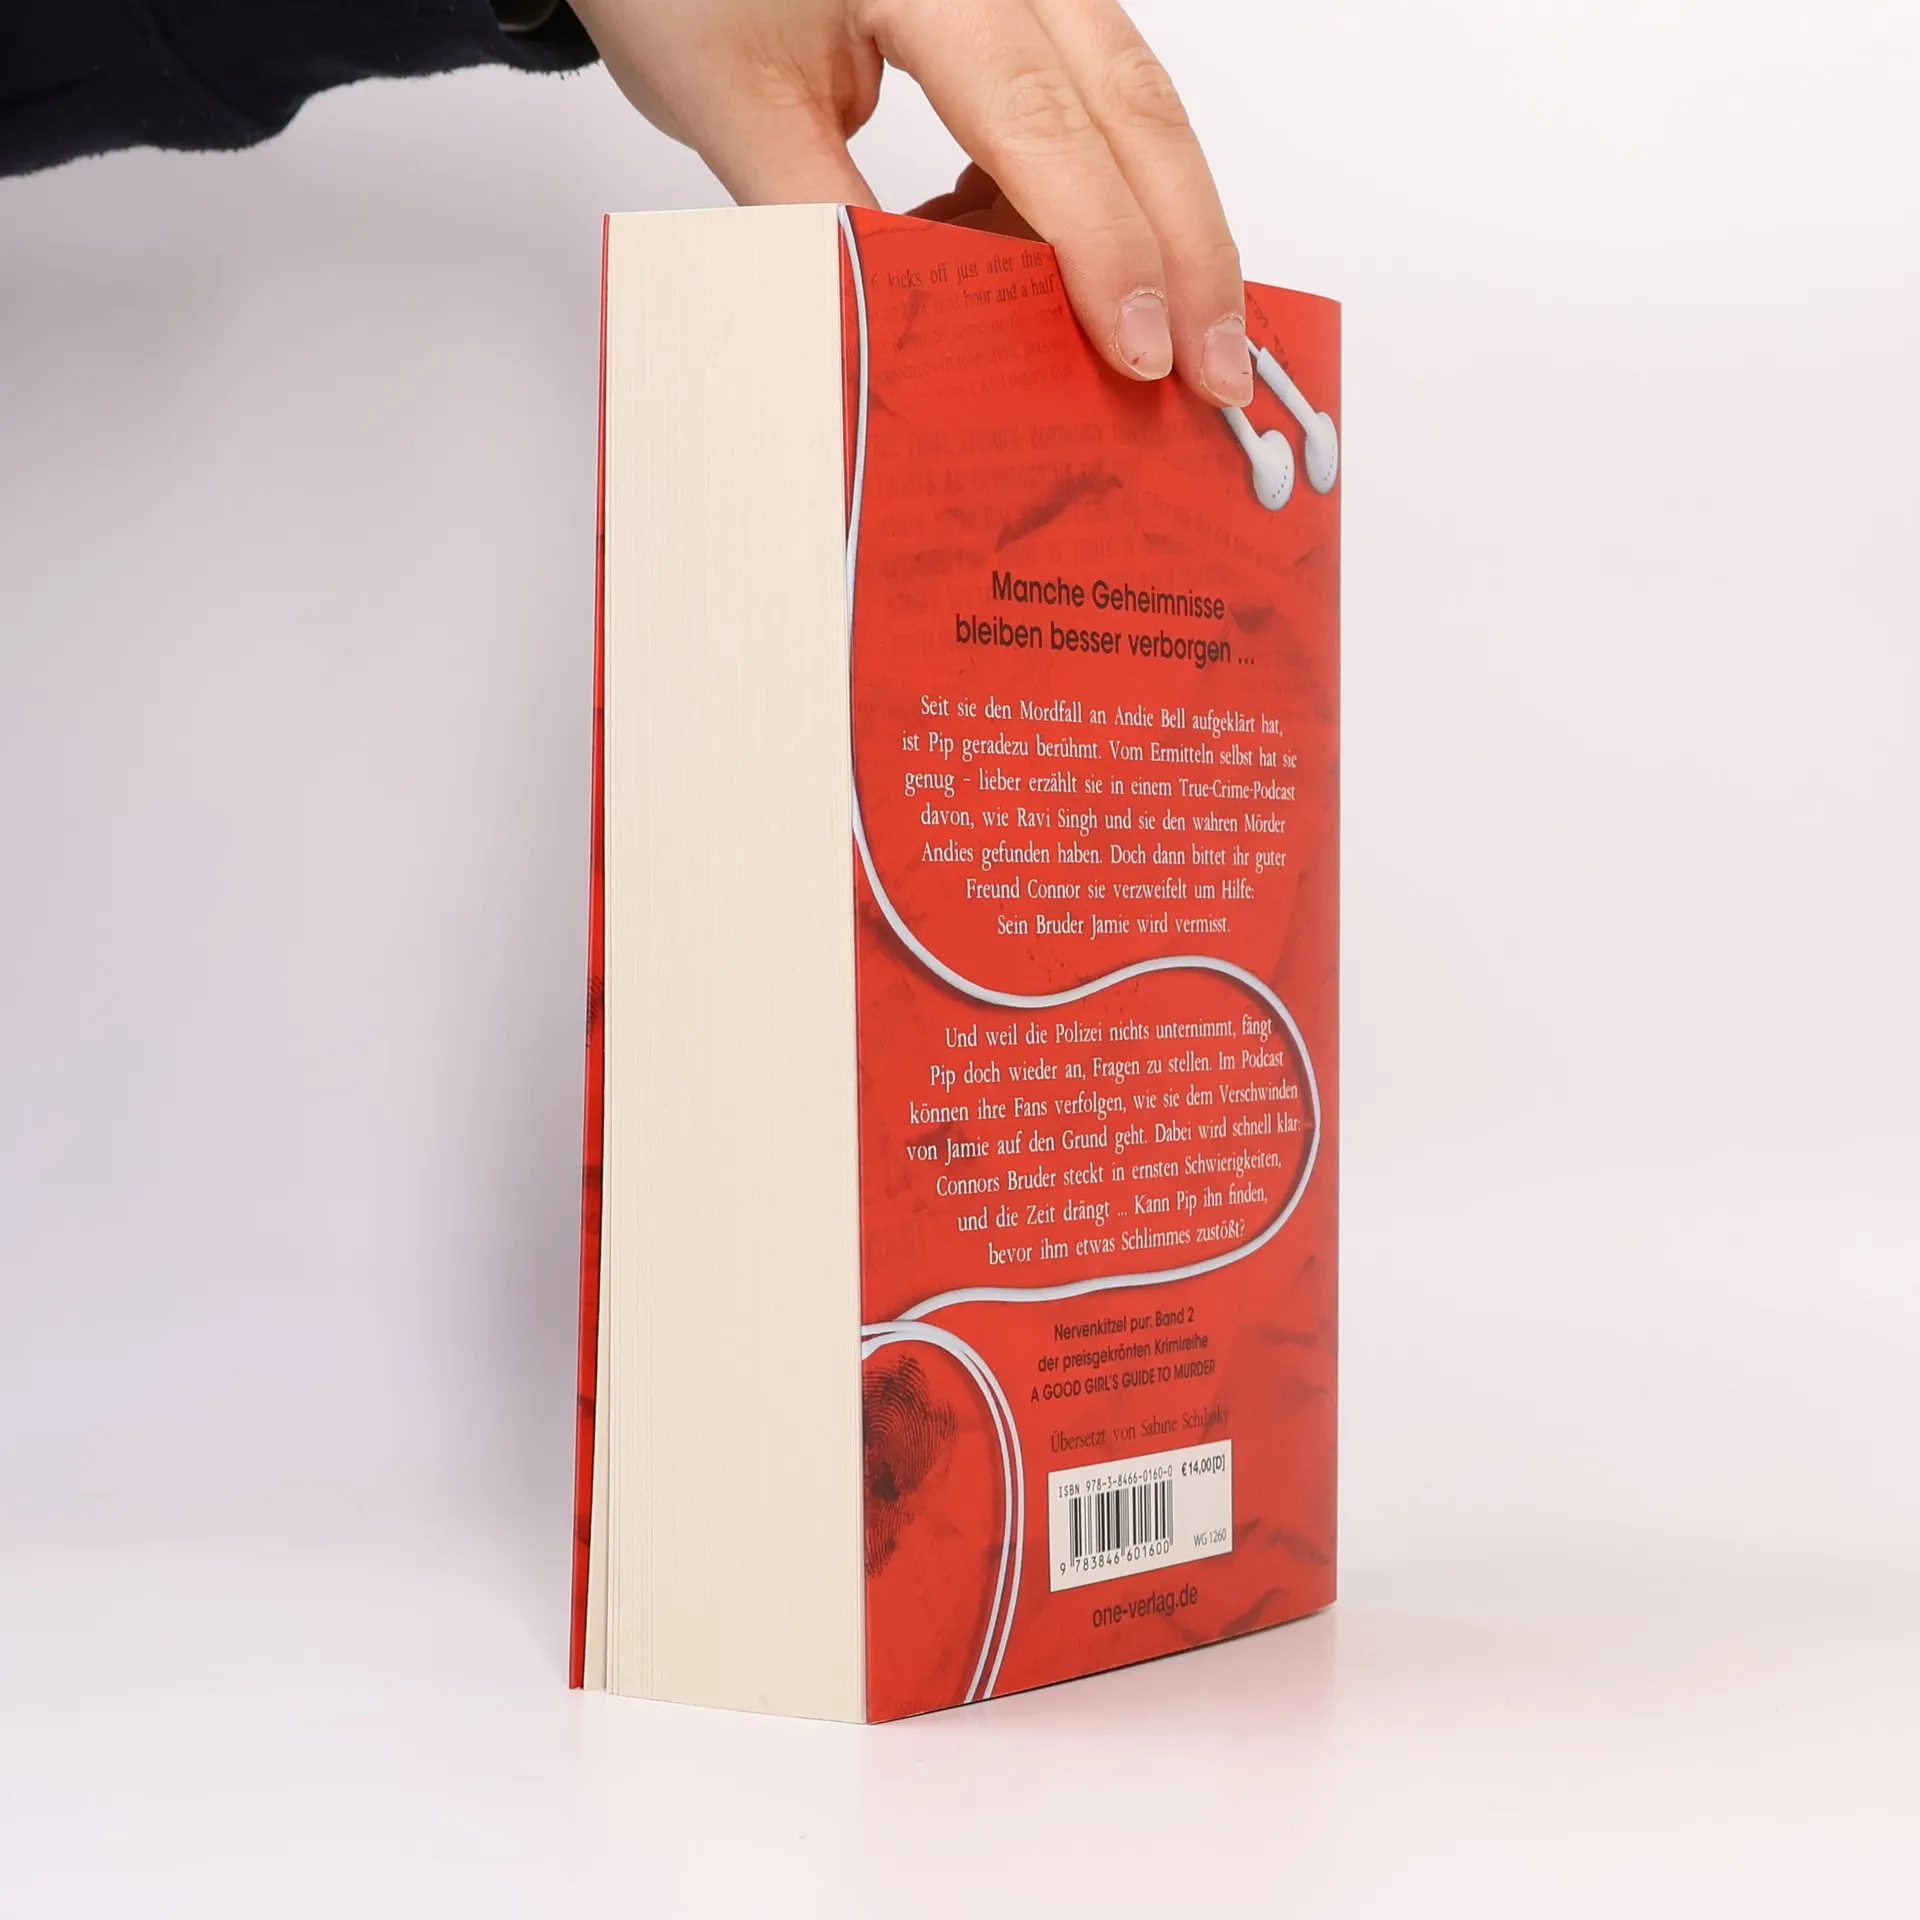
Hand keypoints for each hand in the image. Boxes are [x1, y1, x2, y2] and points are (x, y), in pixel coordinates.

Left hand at [565, 0, 1254, 407]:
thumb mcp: (736, 109)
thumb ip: (827, 225)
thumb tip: (919, 349)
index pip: (1040, 121)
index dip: (1103, 247)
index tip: (1140, 353)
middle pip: (1130, 101)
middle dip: (1186, 245)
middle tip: (1221, 368)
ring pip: (1130, 96)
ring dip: (1163, 223)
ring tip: (1180, 335)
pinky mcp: (1021, 4)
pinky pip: (1090, 96)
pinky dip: (1098, 192)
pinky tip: (1081, 273)